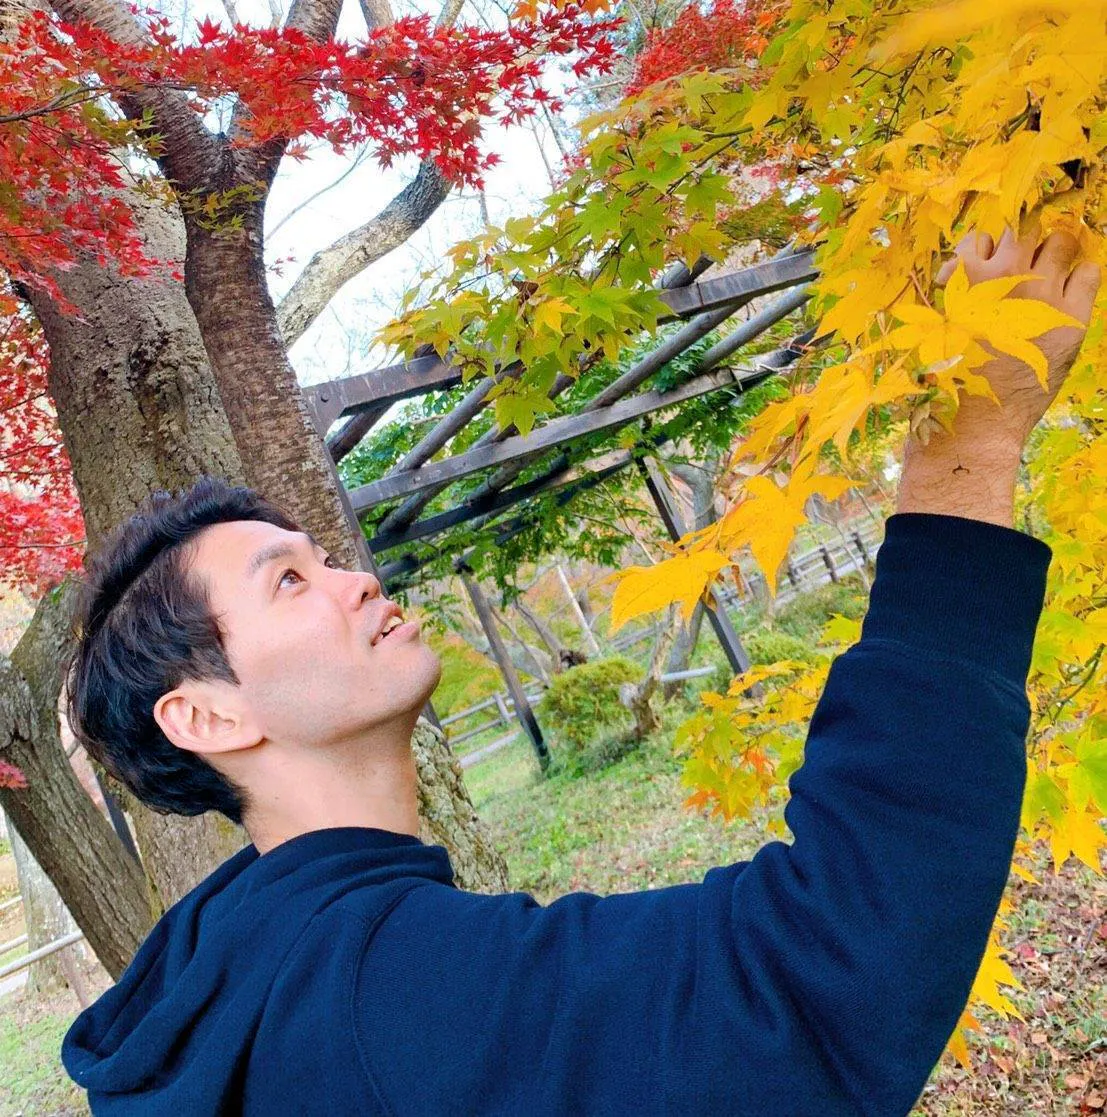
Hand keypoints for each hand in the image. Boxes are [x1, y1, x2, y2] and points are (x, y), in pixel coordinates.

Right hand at [896, 224, 1099, 528]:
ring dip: (1050, 252)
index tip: (981, 266)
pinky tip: (1066, 290)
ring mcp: (1043, 296)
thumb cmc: (944, 383)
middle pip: (1023, 227)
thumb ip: (950, 292)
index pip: (980, 235)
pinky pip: (1088, 271)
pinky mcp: (1071, 318)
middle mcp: (1007, 278)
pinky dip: (1079, 273)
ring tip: (1044, 273)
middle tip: (1015, 264)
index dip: (981, 249)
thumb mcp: (933, 330)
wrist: (973, 427)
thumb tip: (957, 267)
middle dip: (1016, 243)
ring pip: (1060, 241)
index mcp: (966, 279)